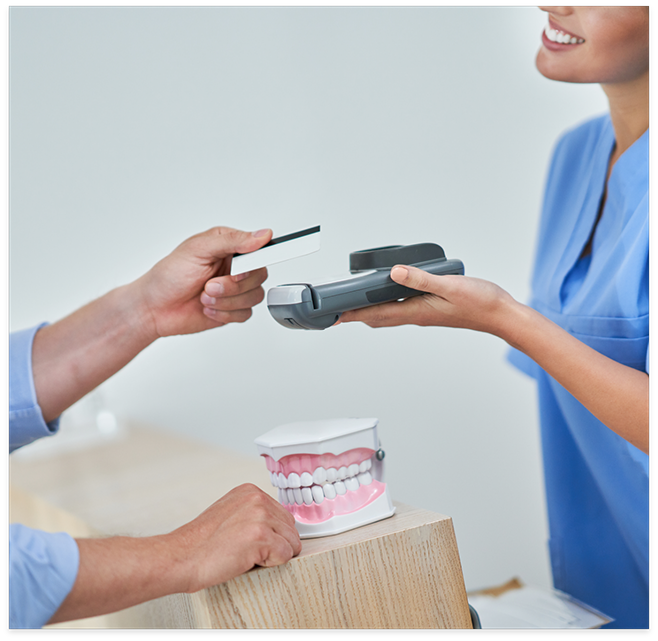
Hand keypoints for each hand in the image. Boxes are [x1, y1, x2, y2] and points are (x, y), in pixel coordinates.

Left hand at [134, 227, 272, 338]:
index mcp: (229, 247)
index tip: (240, 271)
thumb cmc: (169, 275)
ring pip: (254, 297)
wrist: (154, 308)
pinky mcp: (233, 309)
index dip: (255, 261)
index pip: (260, 249)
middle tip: (210, 285)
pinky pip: (246, 314)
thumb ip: (232, 240)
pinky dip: (225, 313)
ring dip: (227, 300)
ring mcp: (235, 289)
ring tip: (205, 296)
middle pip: (259, 276)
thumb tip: (261, 235)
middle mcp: (235, 267)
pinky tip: (208, 307)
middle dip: (233, 285)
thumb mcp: (198, 249)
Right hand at [167, 484, 301, 592]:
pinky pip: (285, 556)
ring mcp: (260, 516)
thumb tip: (276, 526)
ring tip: (246, 555)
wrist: (181, 557)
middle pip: (290, 528)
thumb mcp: (230, 514)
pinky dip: (271, 565)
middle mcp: (257, 499)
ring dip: (273, 556)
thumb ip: (253, 513)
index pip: (282, 515)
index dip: (272, 534)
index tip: (253, 542)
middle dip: (276, 544)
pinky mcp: (261, 536)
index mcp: (250, 491)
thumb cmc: (200, 543)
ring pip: (291, 543)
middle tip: (248, 551)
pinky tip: (248, 561)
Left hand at [339, 264, 517, 337]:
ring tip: (356, 303)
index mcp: (417, 311)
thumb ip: (420, 279)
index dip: (354, 315)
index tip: (335, 316)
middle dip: (357, 314)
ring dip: (371, 310)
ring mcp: (424, 313)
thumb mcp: (449, 286)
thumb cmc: (481, 303)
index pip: (377, 315)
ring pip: (390, 313)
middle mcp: (417, 315)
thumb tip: (394, 273)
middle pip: (379, 317)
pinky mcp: (432, 309)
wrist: (502, 315)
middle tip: (338, 311)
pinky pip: (403, 308)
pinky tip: (390, 293)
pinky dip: (389, 303)